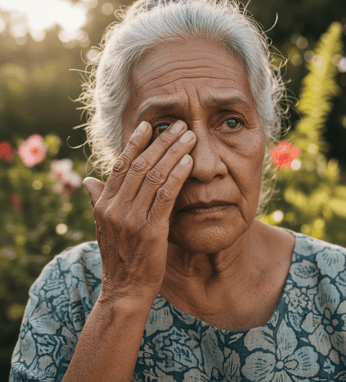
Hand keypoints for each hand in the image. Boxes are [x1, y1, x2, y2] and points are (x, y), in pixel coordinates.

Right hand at [82, 120, 195, 305]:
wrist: (125, 289)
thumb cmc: (121, 255)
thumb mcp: (105, 226)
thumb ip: (99, 200)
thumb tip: (89, 180)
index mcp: (104, 203)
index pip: (120, 165)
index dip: (135, 143)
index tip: (149, 125)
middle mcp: (115, 207)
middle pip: (140, 165)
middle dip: (161, 141)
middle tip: (178, 124)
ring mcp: (131, 218)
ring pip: (154, 176)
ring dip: (173, 153)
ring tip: (189, 136)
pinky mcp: (150, 230)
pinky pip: (165, 195)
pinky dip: (177, 175)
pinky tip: (188, 161)